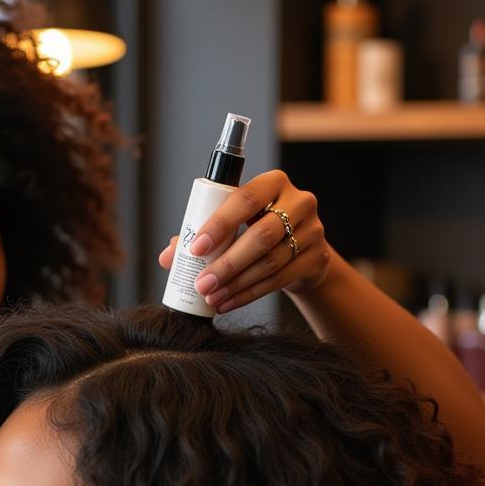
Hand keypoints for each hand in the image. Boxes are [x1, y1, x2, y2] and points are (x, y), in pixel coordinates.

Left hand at [158, 169, 330, 313]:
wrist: (300, 249)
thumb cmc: (256, 230)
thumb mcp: (233, 225)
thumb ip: (200, 235)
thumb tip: (167, 257)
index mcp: (273, 182)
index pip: (244, 198)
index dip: (219, 224)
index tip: (196, 249)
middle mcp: (299, 201)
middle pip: (261, 235)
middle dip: (227, 263)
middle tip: (202, 284)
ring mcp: (313, 230)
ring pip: (271, 261)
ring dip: (237, 283)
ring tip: (212, 297)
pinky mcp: (317, 258)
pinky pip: (281, 279)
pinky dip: (250, 294)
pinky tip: (229, 303)